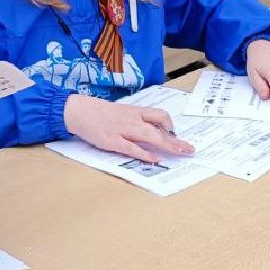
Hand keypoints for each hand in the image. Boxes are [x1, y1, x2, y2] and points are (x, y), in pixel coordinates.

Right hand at [64, 93, 193, 163]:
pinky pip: (132, 148)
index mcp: (135, 111)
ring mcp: (123, 130)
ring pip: (150, 136)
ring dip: (167, 145)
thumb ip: (136, 120)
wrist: (80, 110)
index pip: (160, 115)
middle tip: (189, 149)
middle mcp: (132, 119)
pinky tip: (155, 159)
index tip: (175, 135)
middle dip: (176, 140)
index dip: (170, 125)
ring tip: (180, 153)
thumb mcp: (122, 112)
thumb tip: (151, 131)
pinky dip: (144, 154)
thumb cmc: (100, 113)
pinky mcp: (112, 141)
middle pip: (160, 129)